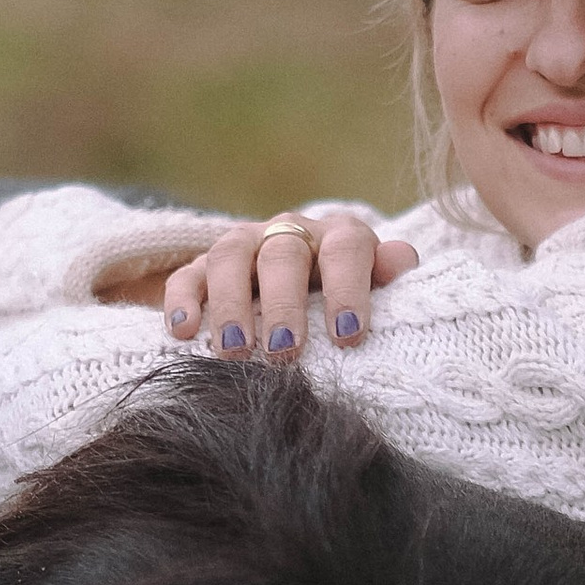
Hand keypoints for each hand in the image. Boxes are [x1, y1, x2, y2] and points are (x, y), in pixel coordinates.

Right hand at [99, 212, 419, 361]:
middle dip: (283, 305)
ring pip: (229, 258)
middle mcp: (288, 231)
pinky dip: (182, 301)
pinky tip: (184, 333)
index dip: (347, 289)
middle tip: (285, 352)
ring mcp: (243, 244)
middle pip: (281, 255)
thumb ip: (388, 274)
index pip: (345, 250)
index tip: (348, 337)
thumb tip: (402, 261)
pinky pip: (186, 275)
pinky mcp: (203, 265)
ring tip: (234, 351)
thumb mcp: (374, 284)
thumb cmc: (346, 294)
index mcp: (338, 235)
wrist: (300, 275)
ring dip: (229, 305)